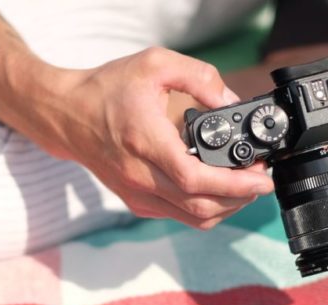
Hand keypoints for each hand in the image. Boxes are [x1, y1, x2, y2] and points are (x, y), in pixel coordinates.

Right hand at [42, 48, 274, 228]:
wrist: (67, 116)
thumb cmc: (107, 89)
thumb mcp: (154, 64)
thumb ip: (198, 77)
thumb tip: (230, 101)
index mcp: (145, 142)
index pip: (194, 178)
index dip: (233, 184)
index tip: (259, 177)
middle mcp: (141, 176)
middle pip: (200, 206)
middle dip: (240, 198)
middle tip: (261, 181)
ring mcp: (138, 194)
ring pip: (192, 218)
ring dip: (226, 208)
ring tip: (246, 187)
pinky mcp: (137, 202)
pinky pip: (179, 216)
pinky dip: (205, 209)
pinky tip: (218, 189)